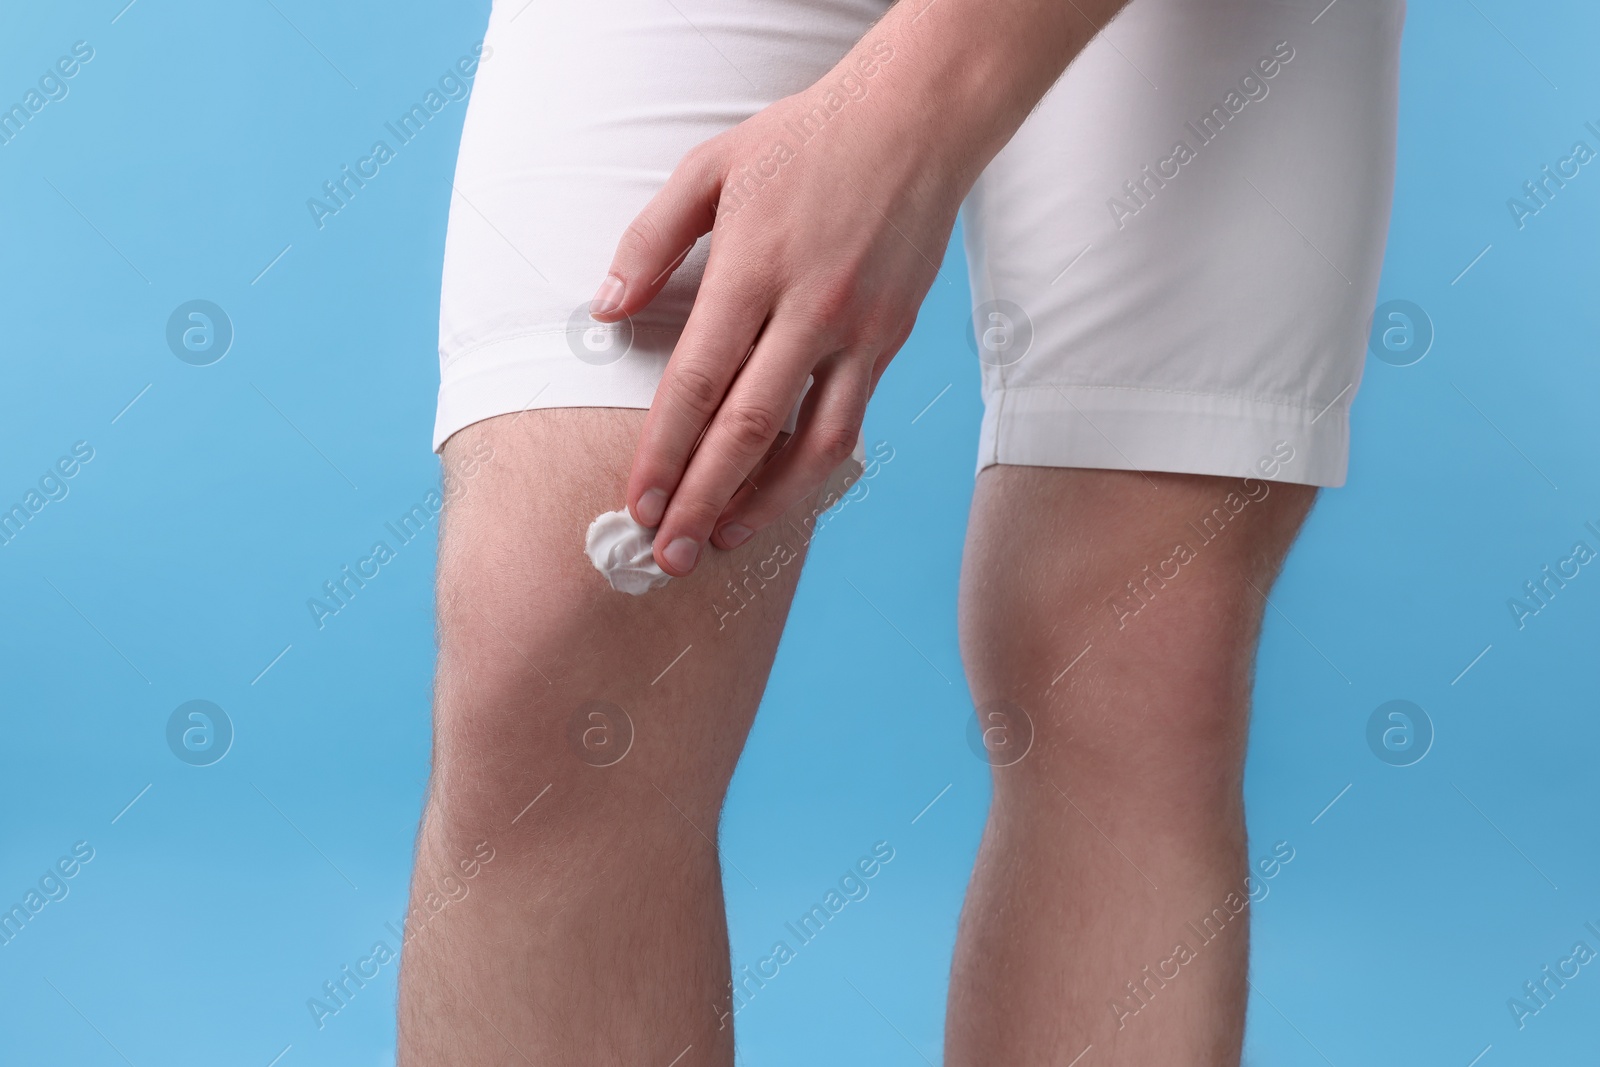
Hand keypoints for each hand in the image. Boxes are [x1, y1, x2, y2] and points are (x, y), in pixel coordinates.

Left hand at [589, 49, 965, 576]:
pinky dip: (811, 470)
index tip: (635, 503)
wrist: (917, 121)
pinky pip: (849, 424)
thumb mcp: (709, 166)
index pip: (697, 384)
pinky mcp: (890, 342)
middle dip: (701, 502)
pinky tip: (778, 494)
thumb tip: (606, 310)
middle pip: (748, 432)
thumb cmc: (805, 139)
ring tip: (723, 542)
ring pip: (813, 448)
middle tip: (667, 557)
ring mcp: (858, 332)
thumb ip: (650, 240)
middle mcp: (809, 310)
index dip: (663, 453)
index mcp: (753, 268)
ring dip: (765, 507)